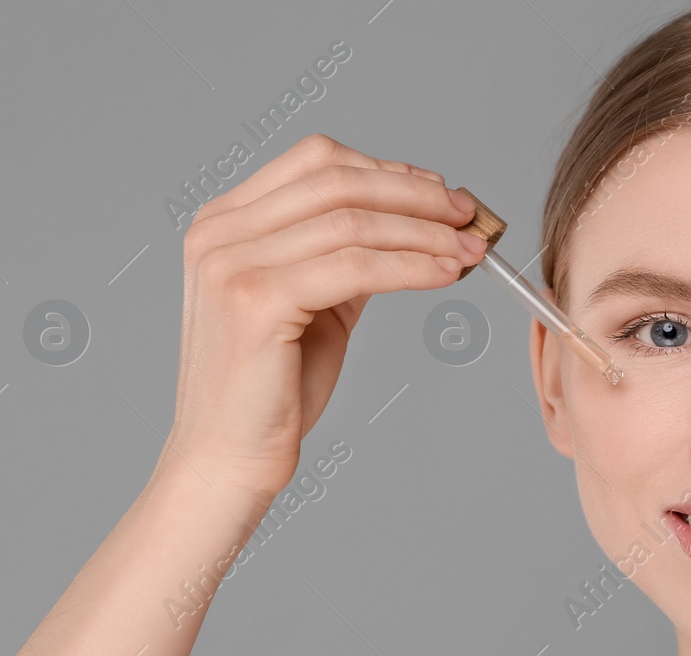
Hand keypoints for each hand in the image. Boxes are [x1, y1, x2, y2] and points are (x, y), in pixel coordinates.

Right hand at [155, 133, 486, 501]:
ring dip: (425, 233)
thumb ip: (346, 257)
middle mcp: (220, 232)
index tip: (442, 193)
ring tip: (471, 250)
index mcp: (225, 222)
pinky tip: (445, 275)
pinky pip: (355, 268)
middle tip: (469, 217)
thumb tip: (417, 224)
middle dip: (416, 196)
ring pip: (352, 223)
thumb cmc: (272, 391)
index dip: (388, 171)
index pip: (317, 162)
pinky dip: (410, 267)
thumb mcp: (313, 304)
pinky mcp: (255, 299)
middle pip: (337, 182)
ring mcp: (232, 262)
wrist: (228, 458)